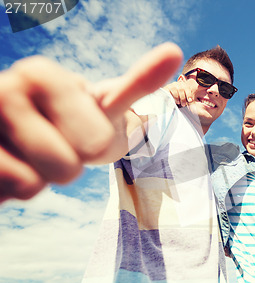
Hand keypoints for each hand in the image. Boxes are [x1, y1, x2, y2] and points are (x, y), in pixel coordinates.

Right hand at [0, 42, 182, 202]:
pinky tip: (10, 166)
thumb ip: (139, 82)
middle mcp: (1, 92)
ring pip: (28, 186)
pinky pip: (5, 196)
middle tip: (56, 144)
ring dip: (38, 179)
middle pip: (63, 168)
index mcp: (40, 74)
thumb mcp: (110, 104)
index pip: (93, 143)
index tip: (80, 126)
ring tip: (32, 154)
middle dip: (67, 166)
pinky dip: (12, 192)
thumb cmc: (79, 121)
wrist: (35, 137)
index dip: (93, 144)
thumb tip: (174, 51)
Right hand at [164, 80, 194, 106]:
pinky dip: (171, 96)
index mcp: (184, 85)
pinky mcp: (166, 88)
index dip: (189, 95)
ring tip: (178, 102)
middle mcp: (178, 84)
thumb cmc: (178, 98)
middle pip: (182, 89)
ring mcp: (172, 85)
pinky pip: (169, 91)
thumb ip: (189, 101)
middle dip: (183, 98)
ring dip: (177, 97)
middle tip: (183, 104)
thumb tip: (193, 106)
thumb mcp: (184, 98)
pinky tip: (172, 100)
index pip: (187, 89)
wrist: (167, 95)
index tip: (190, 100)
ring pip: (175, 90)